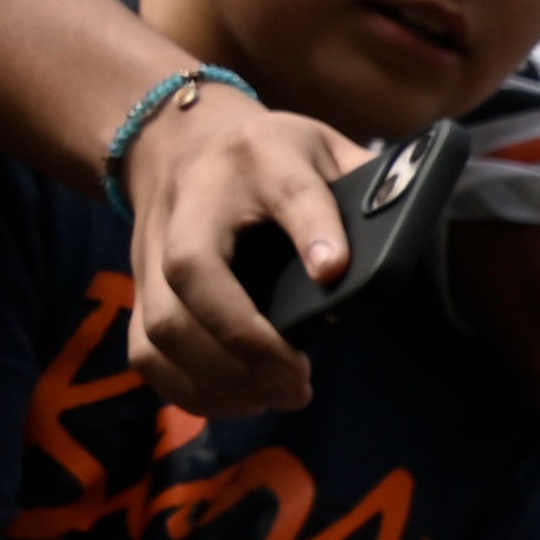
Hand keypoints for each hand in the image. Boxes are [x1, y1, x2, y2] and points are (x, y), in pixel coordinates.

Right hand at [112, 78, 363, 419]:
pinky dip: (189, 389)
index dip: (313, 230)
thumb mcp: (327, 149)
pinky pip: (144, 351)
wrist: (178, 140)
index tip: (334, 271)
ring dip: (217, 377)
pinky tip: (241, 399)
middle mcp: (193, 201)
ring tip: (276, 395)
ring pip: (161, 323)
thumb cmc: (274, 156)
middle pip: (191, 270)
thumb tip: (401, 246)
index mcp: (260, 158)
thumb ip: (370, 188)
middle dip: (245, 340)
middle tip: (298, 383)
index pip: (289, 190)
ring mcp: (153, 247)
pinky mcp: (139, 287)